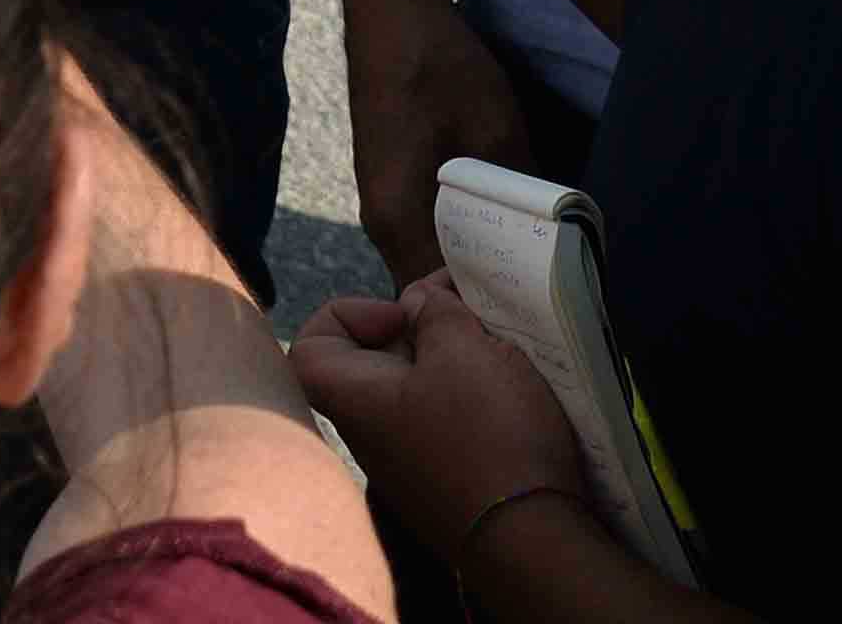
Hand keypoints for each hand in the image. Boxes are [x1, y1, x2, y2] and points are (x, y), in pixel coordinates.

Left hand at [291, 275, 589, 557]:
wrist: (531, 538)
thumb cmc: (486, 435)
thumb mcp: (462, 349)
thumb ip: (434, 313)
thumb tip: (417, 303)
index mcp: (357, 400)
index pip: (309, 347)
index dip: (347, 313)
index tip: (404, 314)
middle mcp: (372, 435)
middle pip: (375, 361)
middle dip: (421, 328)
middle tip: (469, 314)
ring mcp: (411, 462)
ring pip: (419, 389)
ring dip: (456, 358)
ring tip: (500, 344)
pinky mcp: (450, 479)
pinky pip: (449, 421)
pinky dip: (475, 394)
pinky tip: (514, 385)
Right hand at [351, 0, 529, 289]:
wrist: (392, 10)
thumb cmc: (438, 68)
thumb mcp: (496, 133)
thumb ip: (518, 196)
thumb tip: (554, 240)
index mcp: (398, 222)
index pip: (440, 301)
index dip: (488, 316)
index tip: (538, 324)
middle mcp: (383, 225)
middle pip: (433, 288)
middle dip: (485, 299)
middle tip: (545, 307)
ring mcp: (385, 204)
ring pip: (432, 259)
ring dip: (475, 267)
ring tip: (534, 273)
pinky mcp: (393, 183)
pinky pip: (430, 231)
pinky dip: (464, 240)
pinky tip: (506, 232)